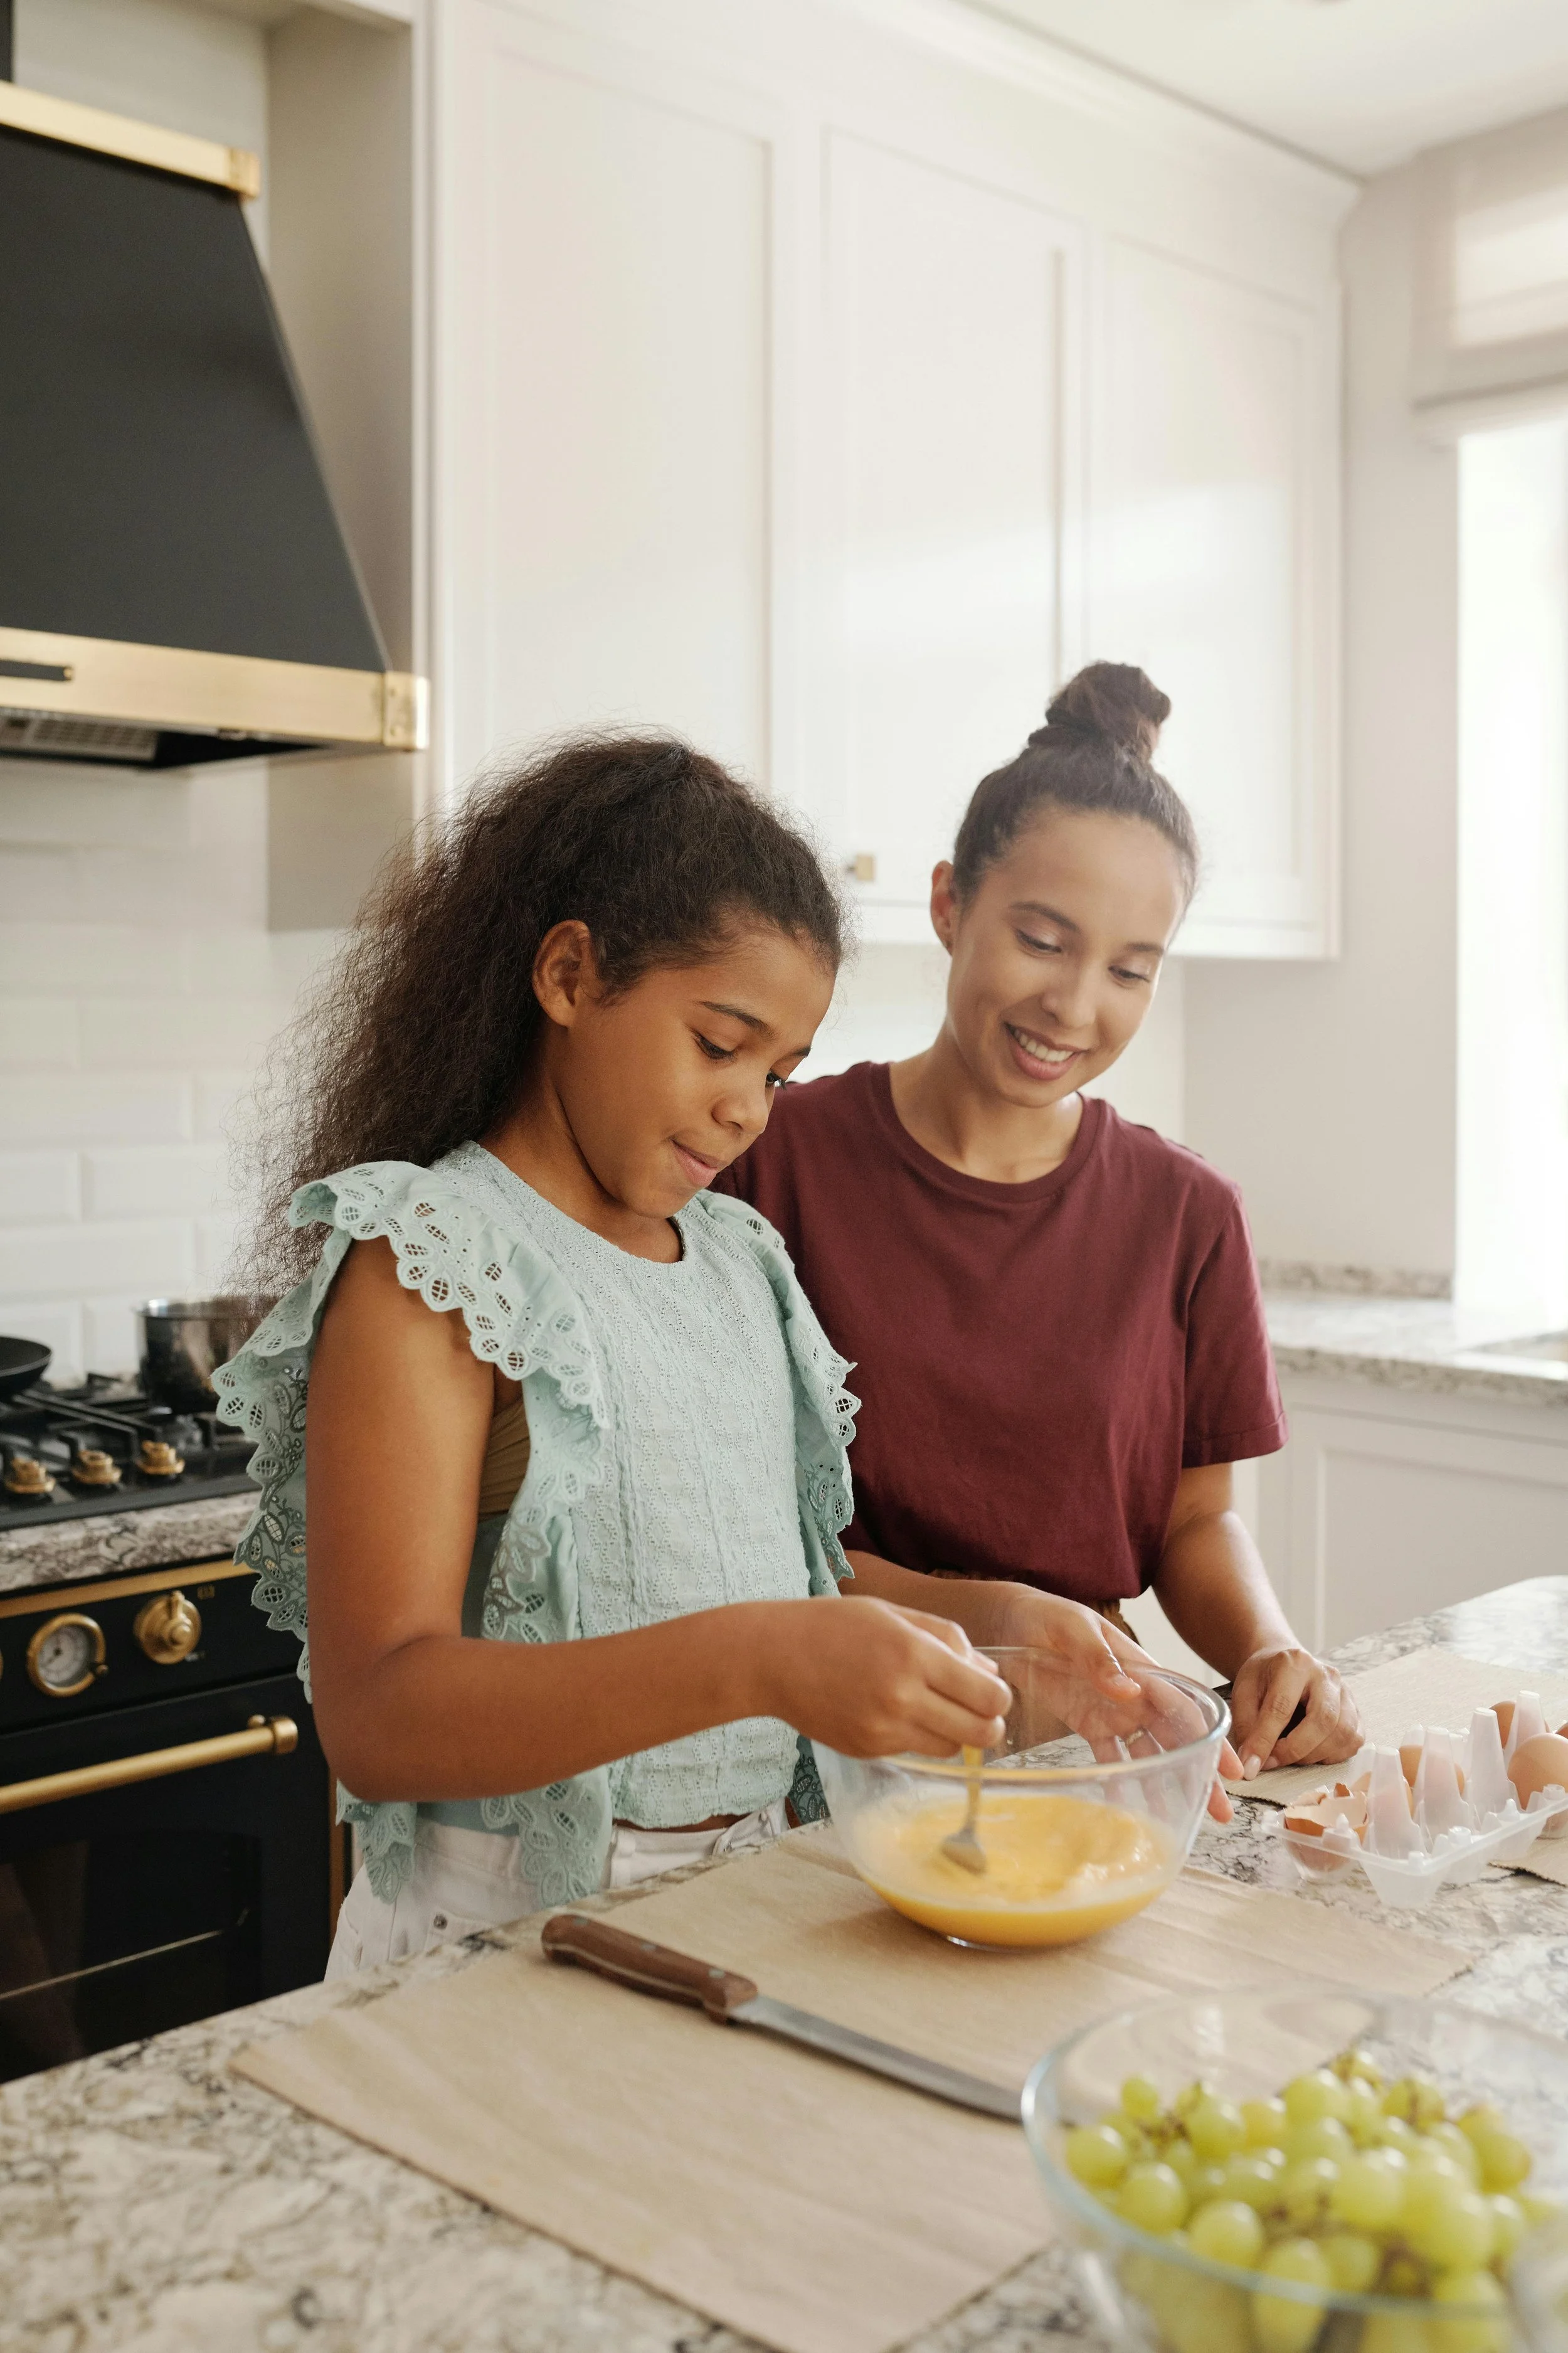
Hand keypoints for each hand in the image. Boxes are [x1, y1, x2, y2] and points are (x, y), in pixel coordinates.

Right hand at [769, 1596, 1011, 1758]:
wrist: (771, 1658)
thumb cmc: (833, 1625)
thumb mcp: (894, 1614)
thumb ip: (948, 1639)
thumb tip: (990, 1672)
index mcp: (914, 1654)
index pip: (989, 1696)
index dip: (1000, 1698)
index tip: (991, 1691)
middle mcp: (903, 1696)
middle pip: (980, 1733)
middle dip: (989, 1725)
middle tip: (979, 1712)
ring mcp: (883, 1729)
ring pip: (950, 1749)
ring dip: (954, 1734)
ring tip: (934, 1709)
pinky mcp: (867, 1750)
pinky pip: (913, 1750)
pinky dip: (915, 1736)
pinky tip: (892, 1711)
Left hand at [1228, 1643, 1361, 1776]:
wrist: (1286, 1666)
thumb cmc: (1264, 1679)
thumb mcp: (1243, 1693)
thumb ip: (1245, 1726)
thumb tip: (1252, 1764)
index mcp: (1294, 1664)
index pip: (1282, 1707)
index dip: (1265, 1741)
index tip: (1251, 1765)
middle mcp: (1326, 1675)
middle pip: (1322, 1721)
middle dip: (1295, 1750)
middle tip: (1272, 1761)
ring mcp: (1346, 1693)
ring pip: (1342, 1734)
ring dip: (1313, 1755)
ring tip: (1289, 1754)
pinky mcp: (1356, 1711)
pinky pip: (1353, 1742)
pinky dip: (1331, 1755)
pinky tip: (1310, 1750)